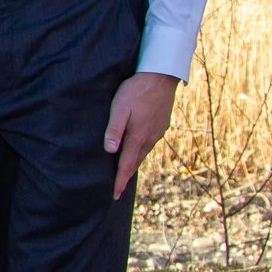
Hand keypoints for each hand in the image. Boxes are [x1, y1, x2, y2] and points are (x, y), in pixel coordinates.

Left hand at [105, 70, 178, 197]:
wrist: (161, 76)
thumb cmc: (136, 90)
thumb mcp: (120, 108)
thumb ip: (114, 129)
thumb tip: (110, 151)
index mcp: (138, 136)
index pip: (127, 165)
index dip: (120, 181)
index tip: (114, 195)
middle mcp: (150, 138)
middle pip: (136, 162)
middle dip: (126, 176)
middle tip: (118, 189)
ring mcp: (158, 132)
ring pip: (143, 153)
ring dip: (134, 164)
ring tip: (125, 173)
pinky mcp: (162, 125)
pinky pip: (149, 143)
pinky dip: (141, 151)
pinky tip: (137, 150)